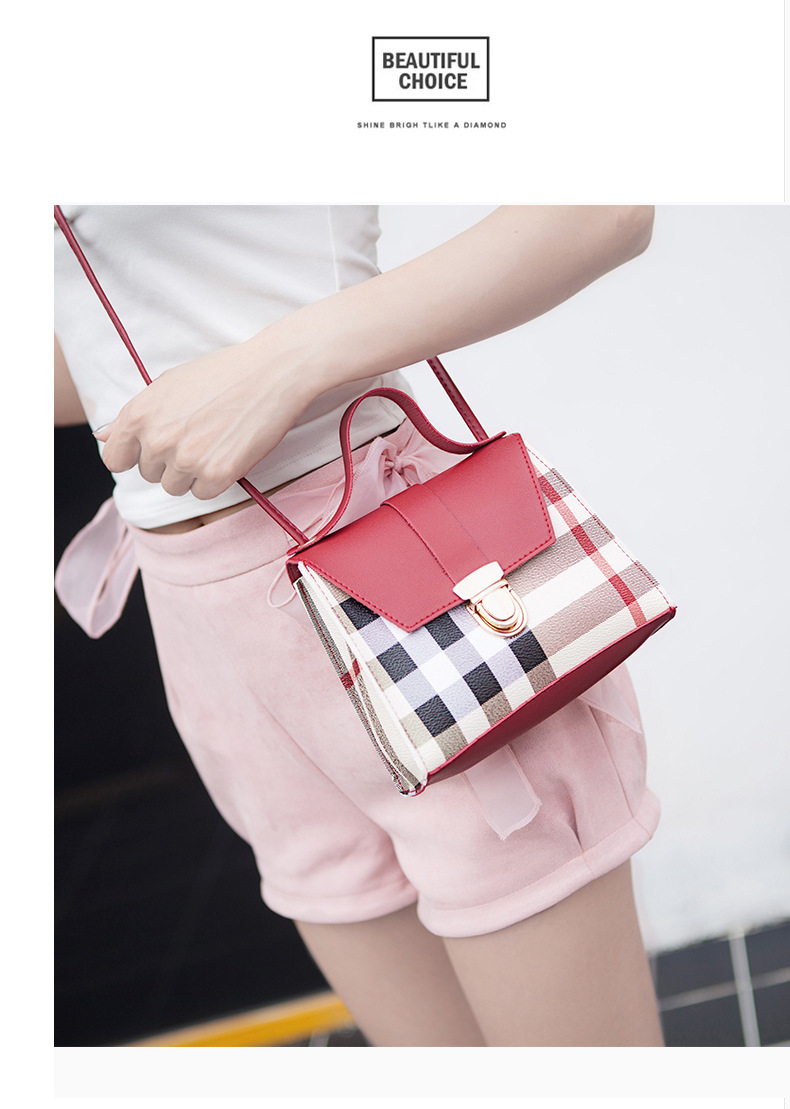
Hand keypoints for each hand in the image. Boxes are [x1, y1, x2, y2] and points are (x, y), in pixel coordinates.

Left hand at [95, 335, 317, 498]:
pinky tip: (229, 452)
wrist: (270, 373)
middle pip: (149, 474)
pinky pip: (203, 494)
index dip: (134, 456)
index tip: (154, 450)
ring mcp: (186, 460)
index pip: (114, 459)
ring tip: (214, 442)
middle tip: (199, 434)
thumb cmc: (221, 373)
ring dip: (192, 473)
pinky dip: (217, 479)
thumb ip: (132, 416)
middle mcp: (156, 440)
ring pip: (175, 487)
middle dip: (169, 461)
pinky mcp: (216, 475)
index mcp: (138, 415)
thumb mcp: (167, 385)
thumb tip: (101, 436)